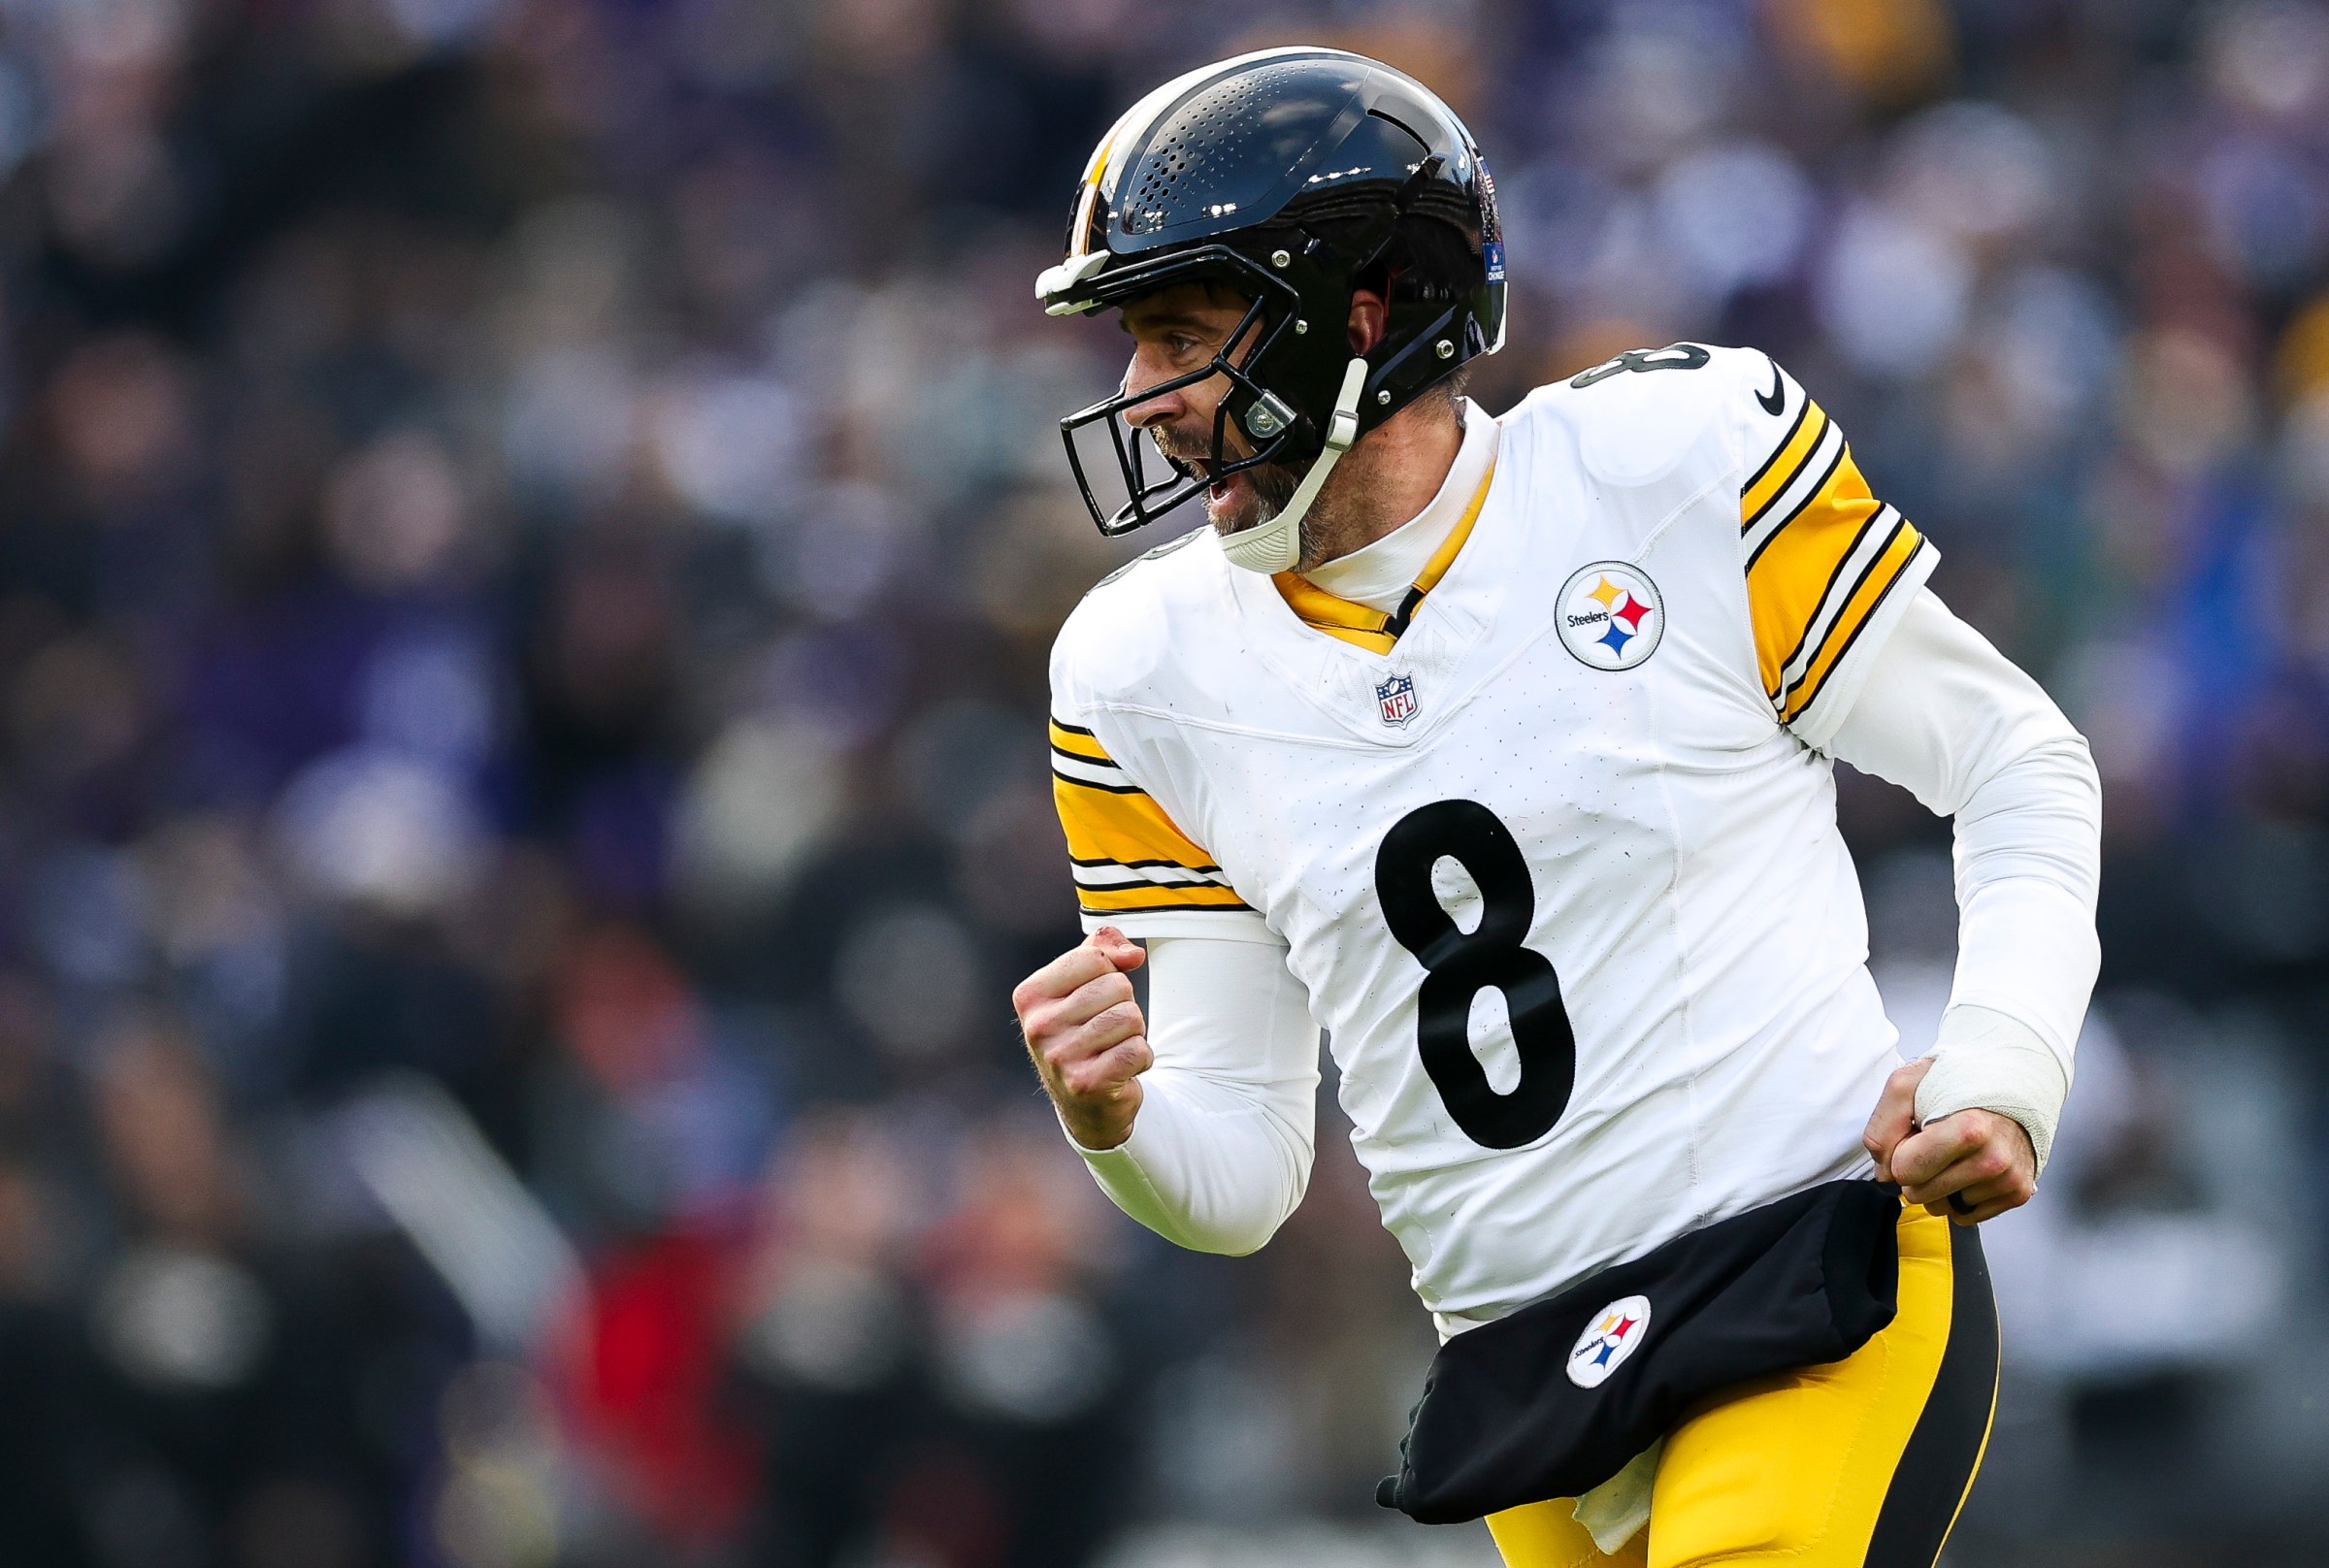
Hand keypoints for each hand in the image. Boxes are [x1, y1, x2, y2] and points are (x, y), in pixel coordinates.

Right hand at [1012, 927, 1151, 1150]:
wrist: (1085, 1103)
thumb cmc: (1085, 1032)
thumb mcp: (1083, 984)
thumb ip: (1102, 949)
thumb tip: (1133, 954)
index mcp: (1030, 996)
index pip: (1093, 958)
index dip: (1110, 973)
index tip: (1097, 999)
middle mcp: (1037, 1026)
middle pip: (1117, 986)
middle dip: (1124, 1005)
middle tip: (1107, 1030)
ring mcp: (1059, 1057)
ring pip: (1130, 1017)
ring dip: (1134, 1033)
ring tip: (1113, 1048)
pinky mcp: (1086, 1084)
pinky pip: (1137, 1050)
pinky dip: (1140, 1058)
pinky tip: (1121, 1069)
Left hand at [1862, 1058, 2037, 1224]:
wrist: (2011, 1083)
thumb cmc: (1958, 1083)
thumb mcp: (1909, 1084)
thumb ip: (1883, 1126)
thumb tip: (1885, 1173)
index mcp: (1970, 1130)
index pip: (1905, 1170)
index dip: (1901, 1151)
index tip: (1916, 1133)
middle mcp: (1994, 1160)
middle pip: (1919, 1194)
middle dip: (1917, 1171)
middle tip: (1934, 1143)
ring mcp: (2009, 1180)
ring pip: (1942, 1207)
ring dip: (1938, 1185)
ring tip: (1953, 1153)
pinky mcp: (2018, 1194)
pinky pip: (1966, 1215)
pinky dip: (1960, 1195)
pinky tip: (1968, 1166)